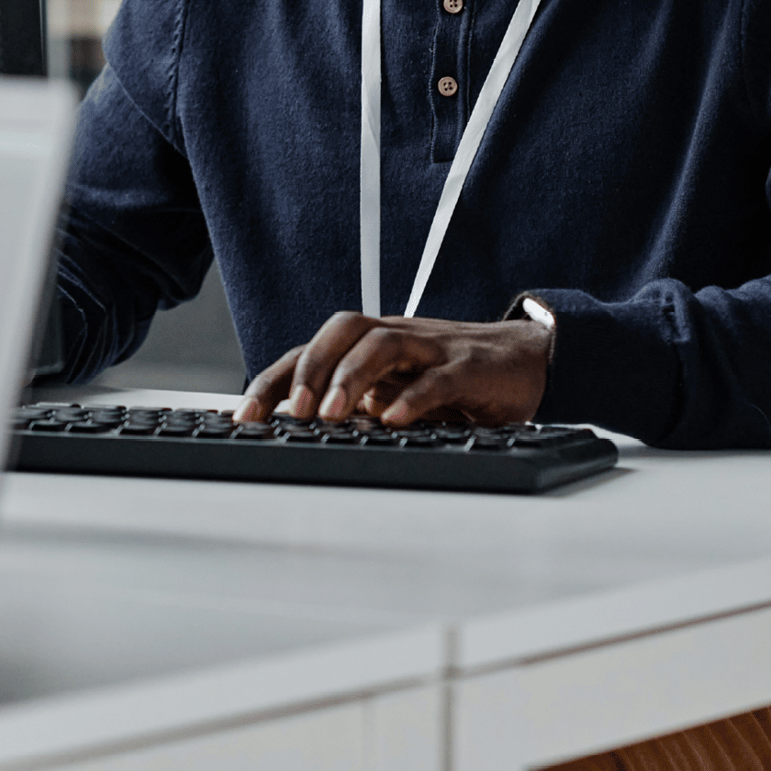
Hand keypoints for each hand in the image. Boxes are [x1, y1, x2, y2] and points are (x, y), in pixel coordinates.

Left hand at [233, 312, 550, 426]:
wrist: (527, 358)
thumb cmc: (452, 378)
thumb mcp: (396, 393)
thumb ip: (357, 408)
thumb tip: (299, 438)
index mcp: (370, 347)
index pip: (311, 353)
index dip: (273, 380)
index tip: (243, 419)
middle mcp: (396, 339)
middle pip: (341, 332)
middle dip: (308, 369)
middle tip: (290, 413)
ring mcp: (432, 349)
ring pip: (382, 344)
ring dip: (351, 377)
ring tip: (332, 414)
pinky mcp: (470, 368)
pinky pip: (438, 377)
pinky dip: (414, 397)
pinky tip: (395, 421)